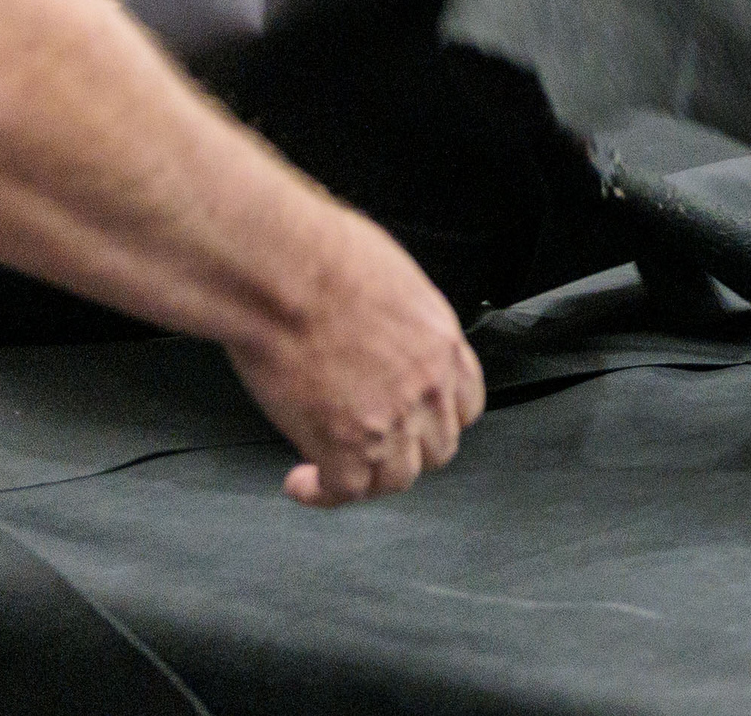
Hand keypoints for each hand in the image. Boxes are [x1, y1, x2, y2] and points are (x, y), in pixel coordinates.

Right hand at [226, 208, 484, 507]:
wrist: (284, 275)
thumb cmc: (323, 257)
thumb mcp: (390, 279)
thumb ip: (400, 321)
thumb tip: (383, 332)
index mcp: (442, 344)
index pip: (466, 405)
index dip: (437, 417)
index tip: (412, 420)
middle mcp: (427, 388)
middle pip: (436, 448)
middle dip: (406, 450)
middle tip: (369, 443)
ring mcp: (390, 423)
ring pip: (397, 478)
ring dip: (368, 477)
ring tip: (334, 468)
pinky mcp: (344, 447)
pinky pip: (344, 491)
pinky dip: (321, 492)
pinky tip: (300, 481)